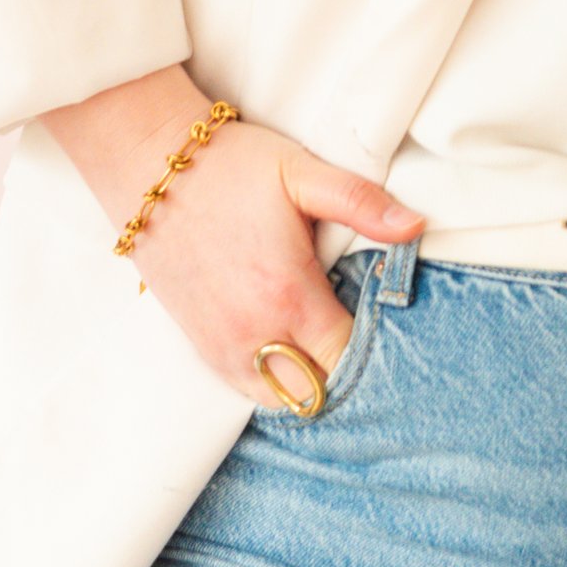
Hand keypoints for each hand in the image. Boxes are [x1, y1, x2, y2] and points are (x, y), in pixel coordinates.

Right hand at [39, 67, 425, 406]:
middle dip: (345, 372)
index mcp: (289, 295)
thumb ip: (361, 203)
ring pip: (281, 399)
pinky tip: (287, 345)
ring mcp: (223, 346)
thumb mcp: (300, 172)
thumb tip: (416, 226)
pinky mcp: (200, 345)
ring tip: (326, 342)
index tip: (387, 325)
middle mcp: (255, 333)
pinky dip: (273, 381)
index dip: (374, 348)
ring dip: (309, 381)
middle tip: (360, 335)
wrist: (150, 169)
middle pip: (318, 390)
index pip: (347, 358)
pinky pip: (246, 390)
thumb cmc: (229, 167)